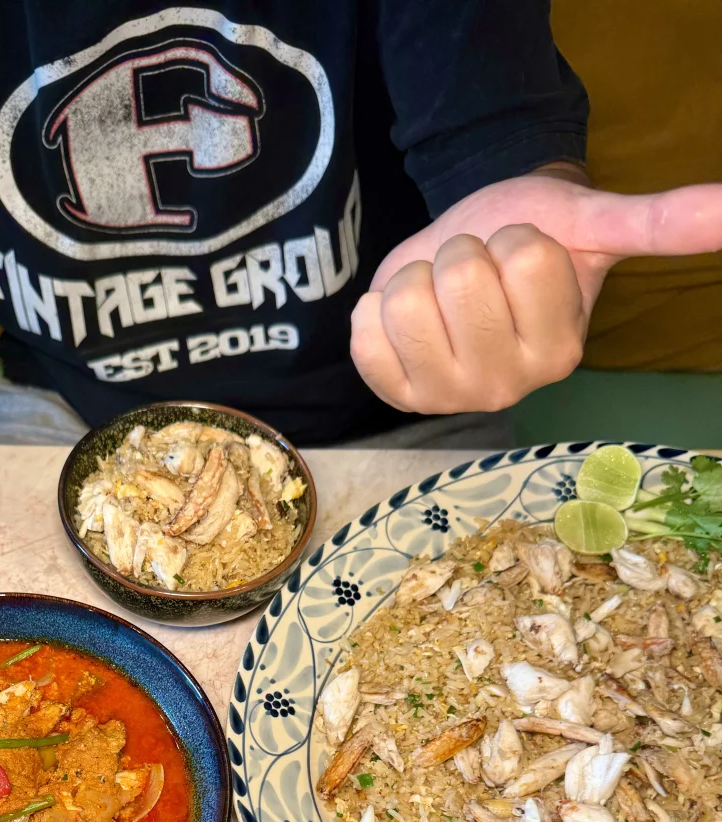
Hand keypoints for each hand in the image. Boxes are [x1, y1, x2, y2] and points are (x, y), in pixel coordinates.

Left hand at [350, 175, 721, 412]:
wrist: (468, 254)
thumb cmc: (532, 237)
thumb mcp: (593, 222)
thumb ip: (659, 222)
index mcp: (561, 351)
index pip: (522, 257)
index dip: (515, 237)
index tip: (522, 258)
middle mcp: (507, 388)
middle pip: (460, 275)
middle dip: (465, 252)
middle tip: (478, 274)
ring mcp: (447, 397)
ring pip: (406, 299)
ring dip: (419, 276)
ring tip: (443, 293)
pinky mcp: (395, 394)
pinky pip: (364, 332)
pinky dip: (377, 307)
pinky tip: (407, 320)